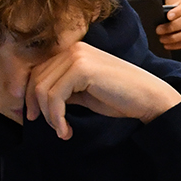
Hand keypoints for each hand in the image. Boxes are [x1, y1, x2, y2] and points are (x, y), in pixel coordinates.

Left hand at [24, 42, 180, 136]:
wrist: (149, 98)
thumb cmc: (121, 97)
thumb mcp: (84, 92)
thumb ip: (63, 90)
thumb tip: (36, 102)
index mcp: (74, 51)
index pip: (38, 71)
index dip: (30, 95)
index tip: (33, 116)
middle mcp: (73, 49)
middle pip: (36, 79)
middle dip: (37, 107)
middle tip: (51, 127)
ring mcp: (77, 57)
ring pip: (43, 89)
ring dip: (49, 116)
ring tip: (62, 130)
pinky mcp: (82, 69)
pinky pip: (55, 97)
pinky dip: (57, 117)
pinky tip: (66, 129)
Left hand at [157, 0, 180, 53]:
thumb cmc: (178, 12)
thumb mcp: (174, 7)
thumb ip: (168, 11)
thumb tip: (157, 19)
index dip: (178, 11)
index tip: (168, 16)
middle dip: (172, 27)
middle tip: (158, 30)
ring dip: (174, 38)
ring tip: (162, 39)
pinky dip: (178, 45)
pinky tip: (168, 45)